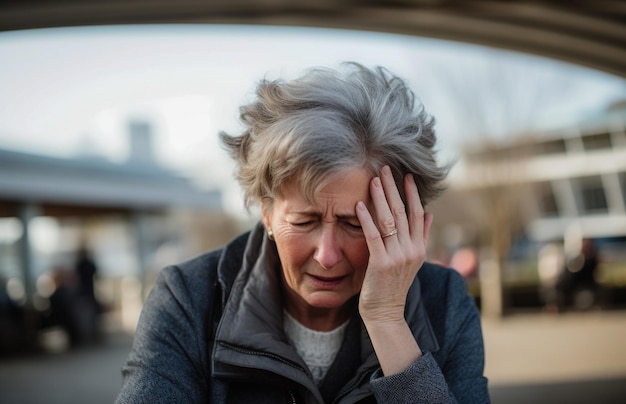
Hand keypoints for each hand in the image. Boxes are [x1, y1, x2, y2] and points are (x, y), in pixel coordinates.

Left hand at [356, 166, 432, 324]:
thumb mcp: (413, 260)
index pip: (418, 214)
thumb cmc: (394, 285)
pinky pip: (373, 235)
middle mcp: (411, 250)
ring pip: (389, 220)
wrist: (386, 312)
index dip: (412, 193)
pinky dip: (367, 218)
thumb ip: (422, 236)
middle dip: (393, 189)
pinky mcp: (381, 263)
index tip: (406, 175)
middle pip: (403, 212)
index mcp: (419, 248)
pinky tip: (360, 204)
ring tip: (373, 179)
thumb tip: (430, 213)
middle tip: (386, 169)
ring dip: (381, 198)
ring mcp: (397, 256)